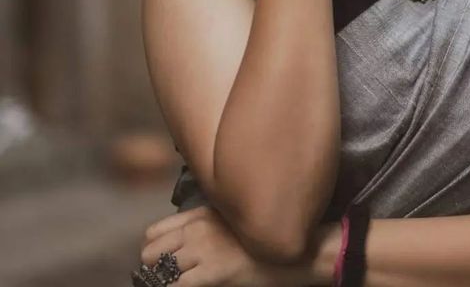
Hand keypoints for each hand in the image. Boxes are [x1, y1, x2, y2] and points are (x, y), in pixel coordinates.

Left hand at [139, 205, 312, 285]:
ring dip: (164, 282)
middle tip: (168, 281)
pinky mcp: (212, 272)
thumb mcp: (232, 223)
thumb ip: (204, 228)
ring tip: (181, 284)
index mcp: (200, 214)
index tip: (161, 267)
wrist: (295, 251)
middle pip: (149, 252)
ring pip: (159, 272)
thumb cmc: (265, 240)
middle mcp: (197, 228)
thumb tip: (182, 247)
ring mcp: (203, 249)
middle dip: (153, 270)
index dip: (153, 252)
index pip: (153, 232)